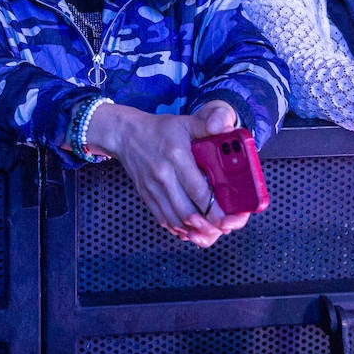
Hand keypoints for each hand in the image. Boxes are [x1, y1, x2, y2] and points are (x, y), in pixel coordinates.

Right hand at [90, 100, 251, 246]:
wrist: (125, 135)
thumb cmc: (159, 130)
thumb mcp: (185, 122)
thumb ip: (207, 124)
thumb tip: (227, 127)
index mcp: (176, 156)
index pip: (199, 191)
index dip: (215, 209)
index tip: (228, 217)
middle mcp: (163, 175)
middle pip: (188, 211)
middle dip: (208, 224)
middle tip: (223, 227)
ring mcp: (153, 188)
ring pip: (175, 219)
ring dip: (194, 229)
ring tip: (209, 230)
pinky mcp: (146, 196)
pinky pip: (163, 219)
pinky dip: (178, 228)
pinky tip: (190, 229)